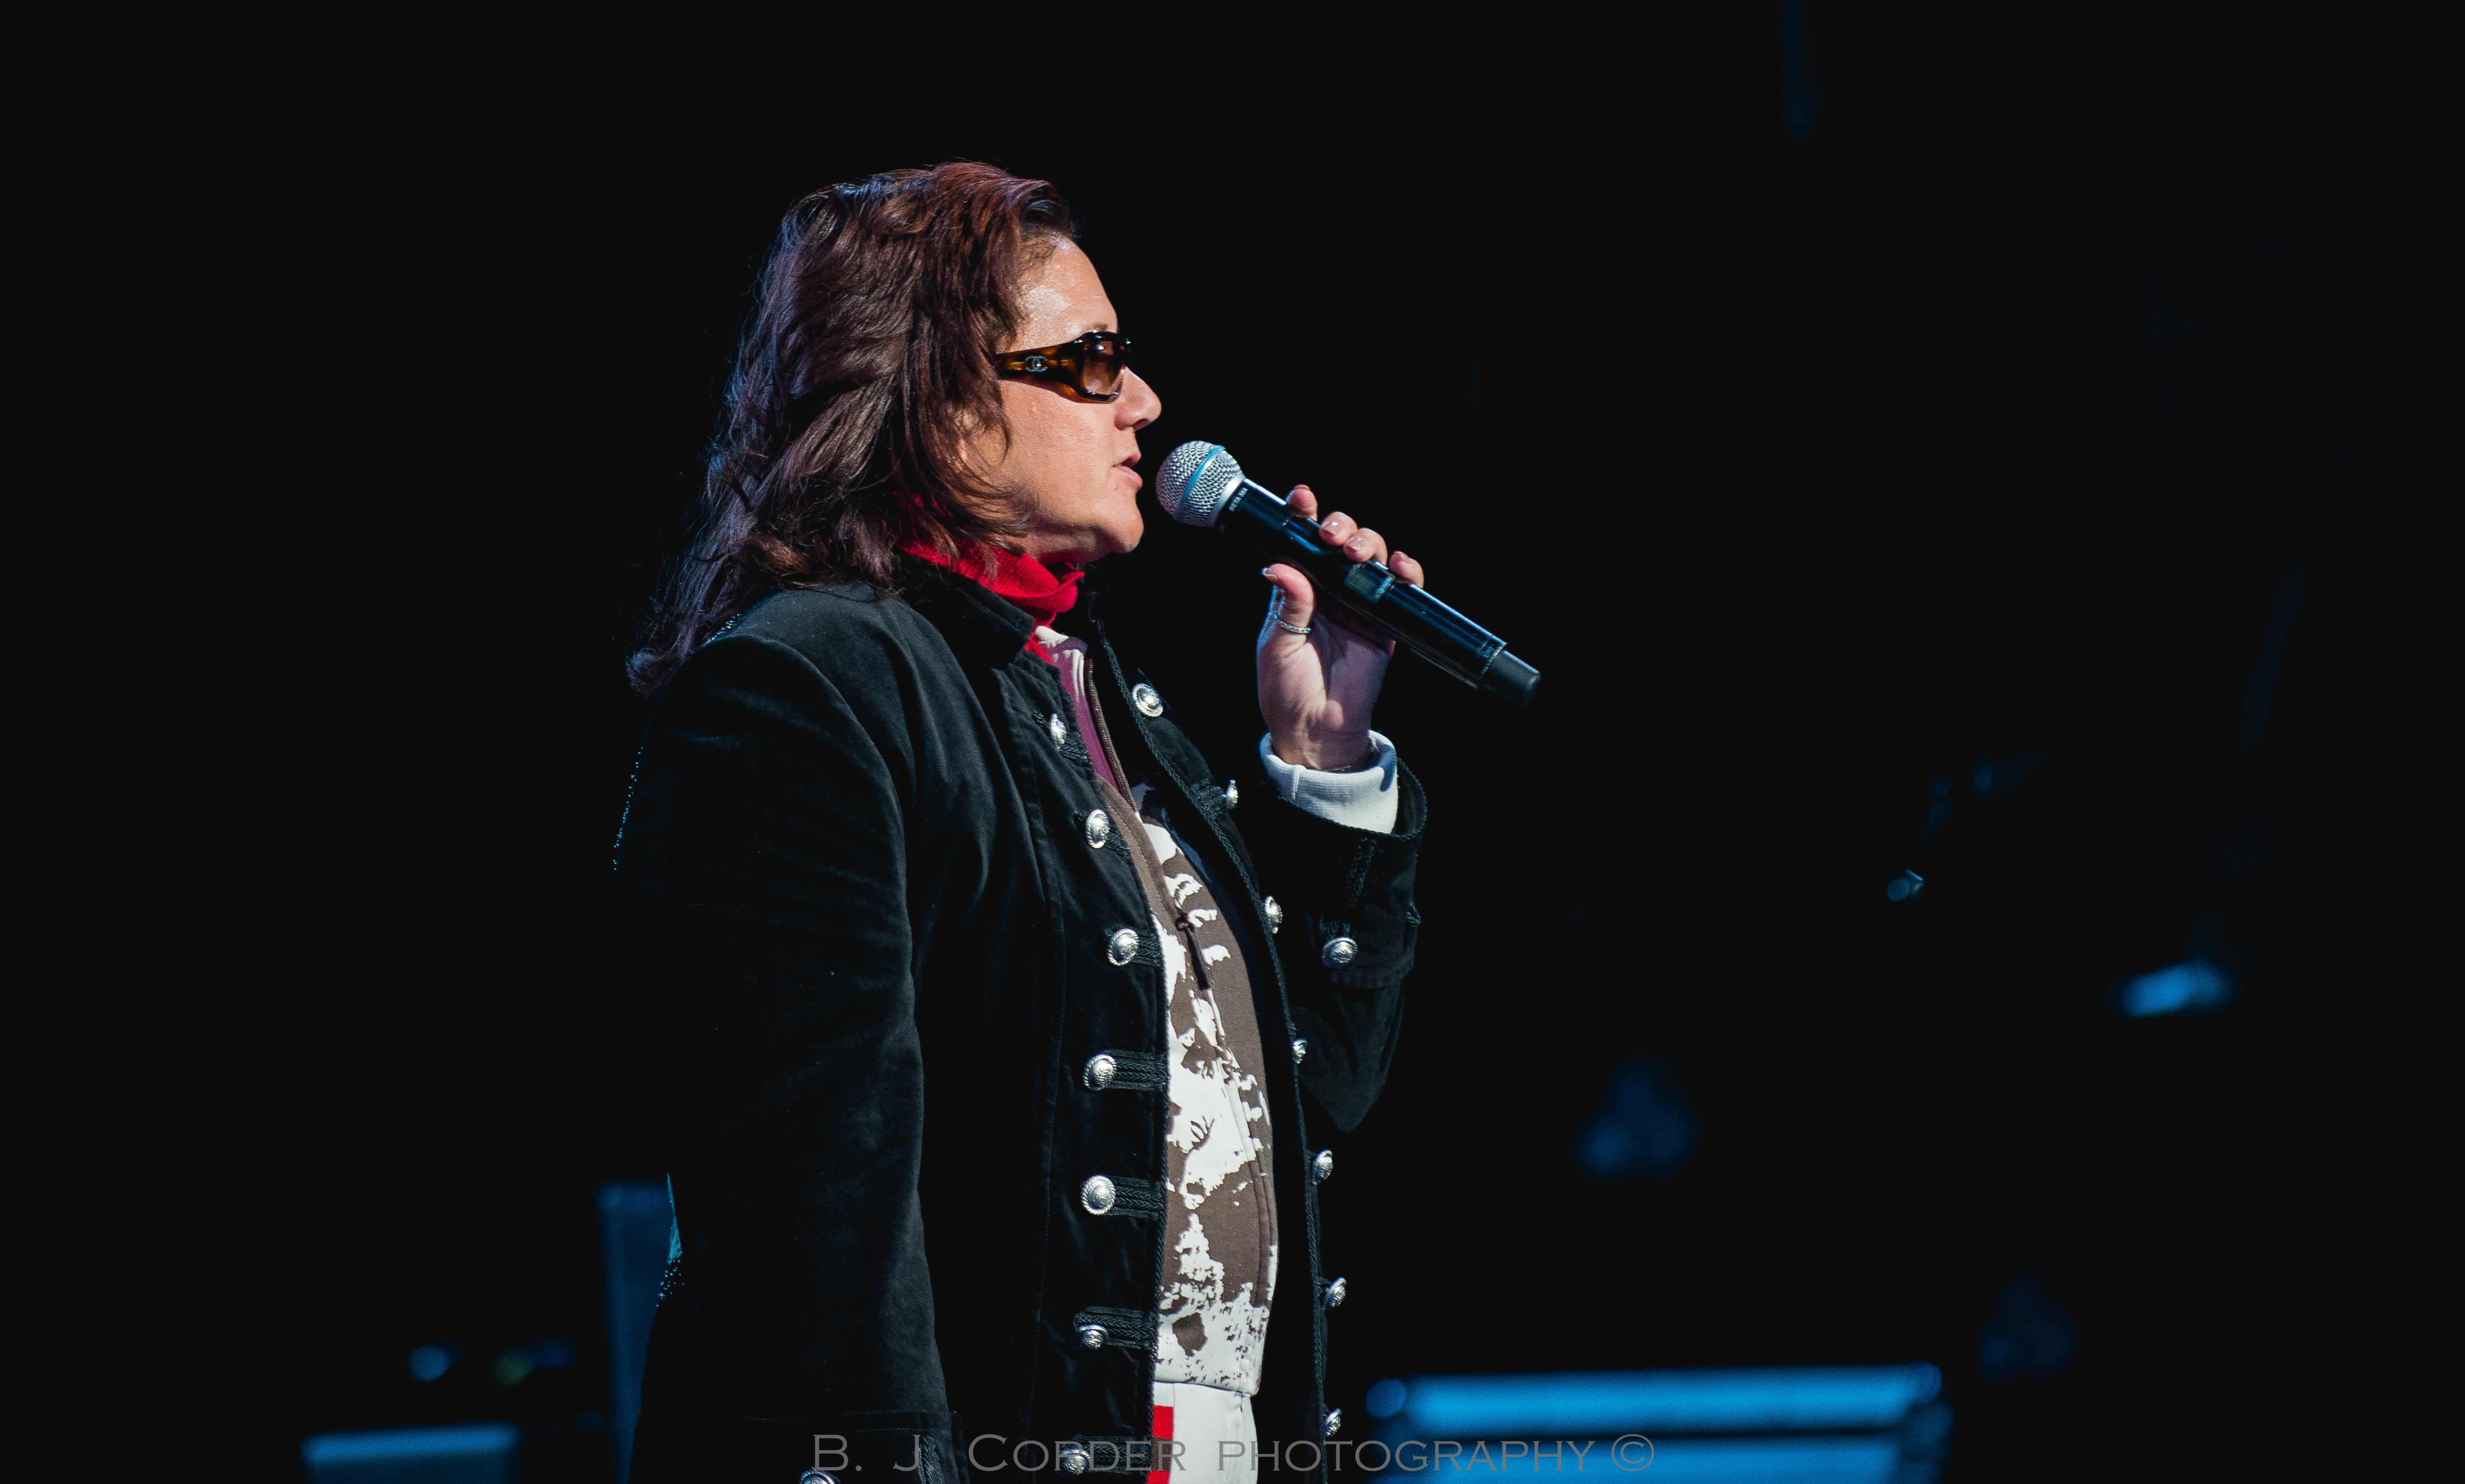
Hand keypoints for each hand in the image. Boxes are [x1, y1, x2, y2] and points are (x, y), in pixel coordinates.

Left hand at [1257, 486, 1427, 769]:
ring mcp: (1359, 605)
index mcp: (1297, 589)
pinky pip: (1401, 591)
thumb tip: (1282, 565)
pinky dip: (1405, 574)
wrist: (1316, 730)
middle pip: (1342, 541)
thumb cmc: (1287, 690)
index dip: (1303, 516)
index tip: (1300, 499)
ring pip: (1372, 557)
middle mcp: (1329, 590)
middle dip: (1340, 526)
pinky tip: (1398, 567)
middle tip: (1330, 536)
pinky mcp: (1384, 624)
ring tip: (1355, 552)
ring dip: (1368, 543)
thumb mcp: (1277, 644)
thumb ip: (1287, 604)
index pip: (1302, 542)